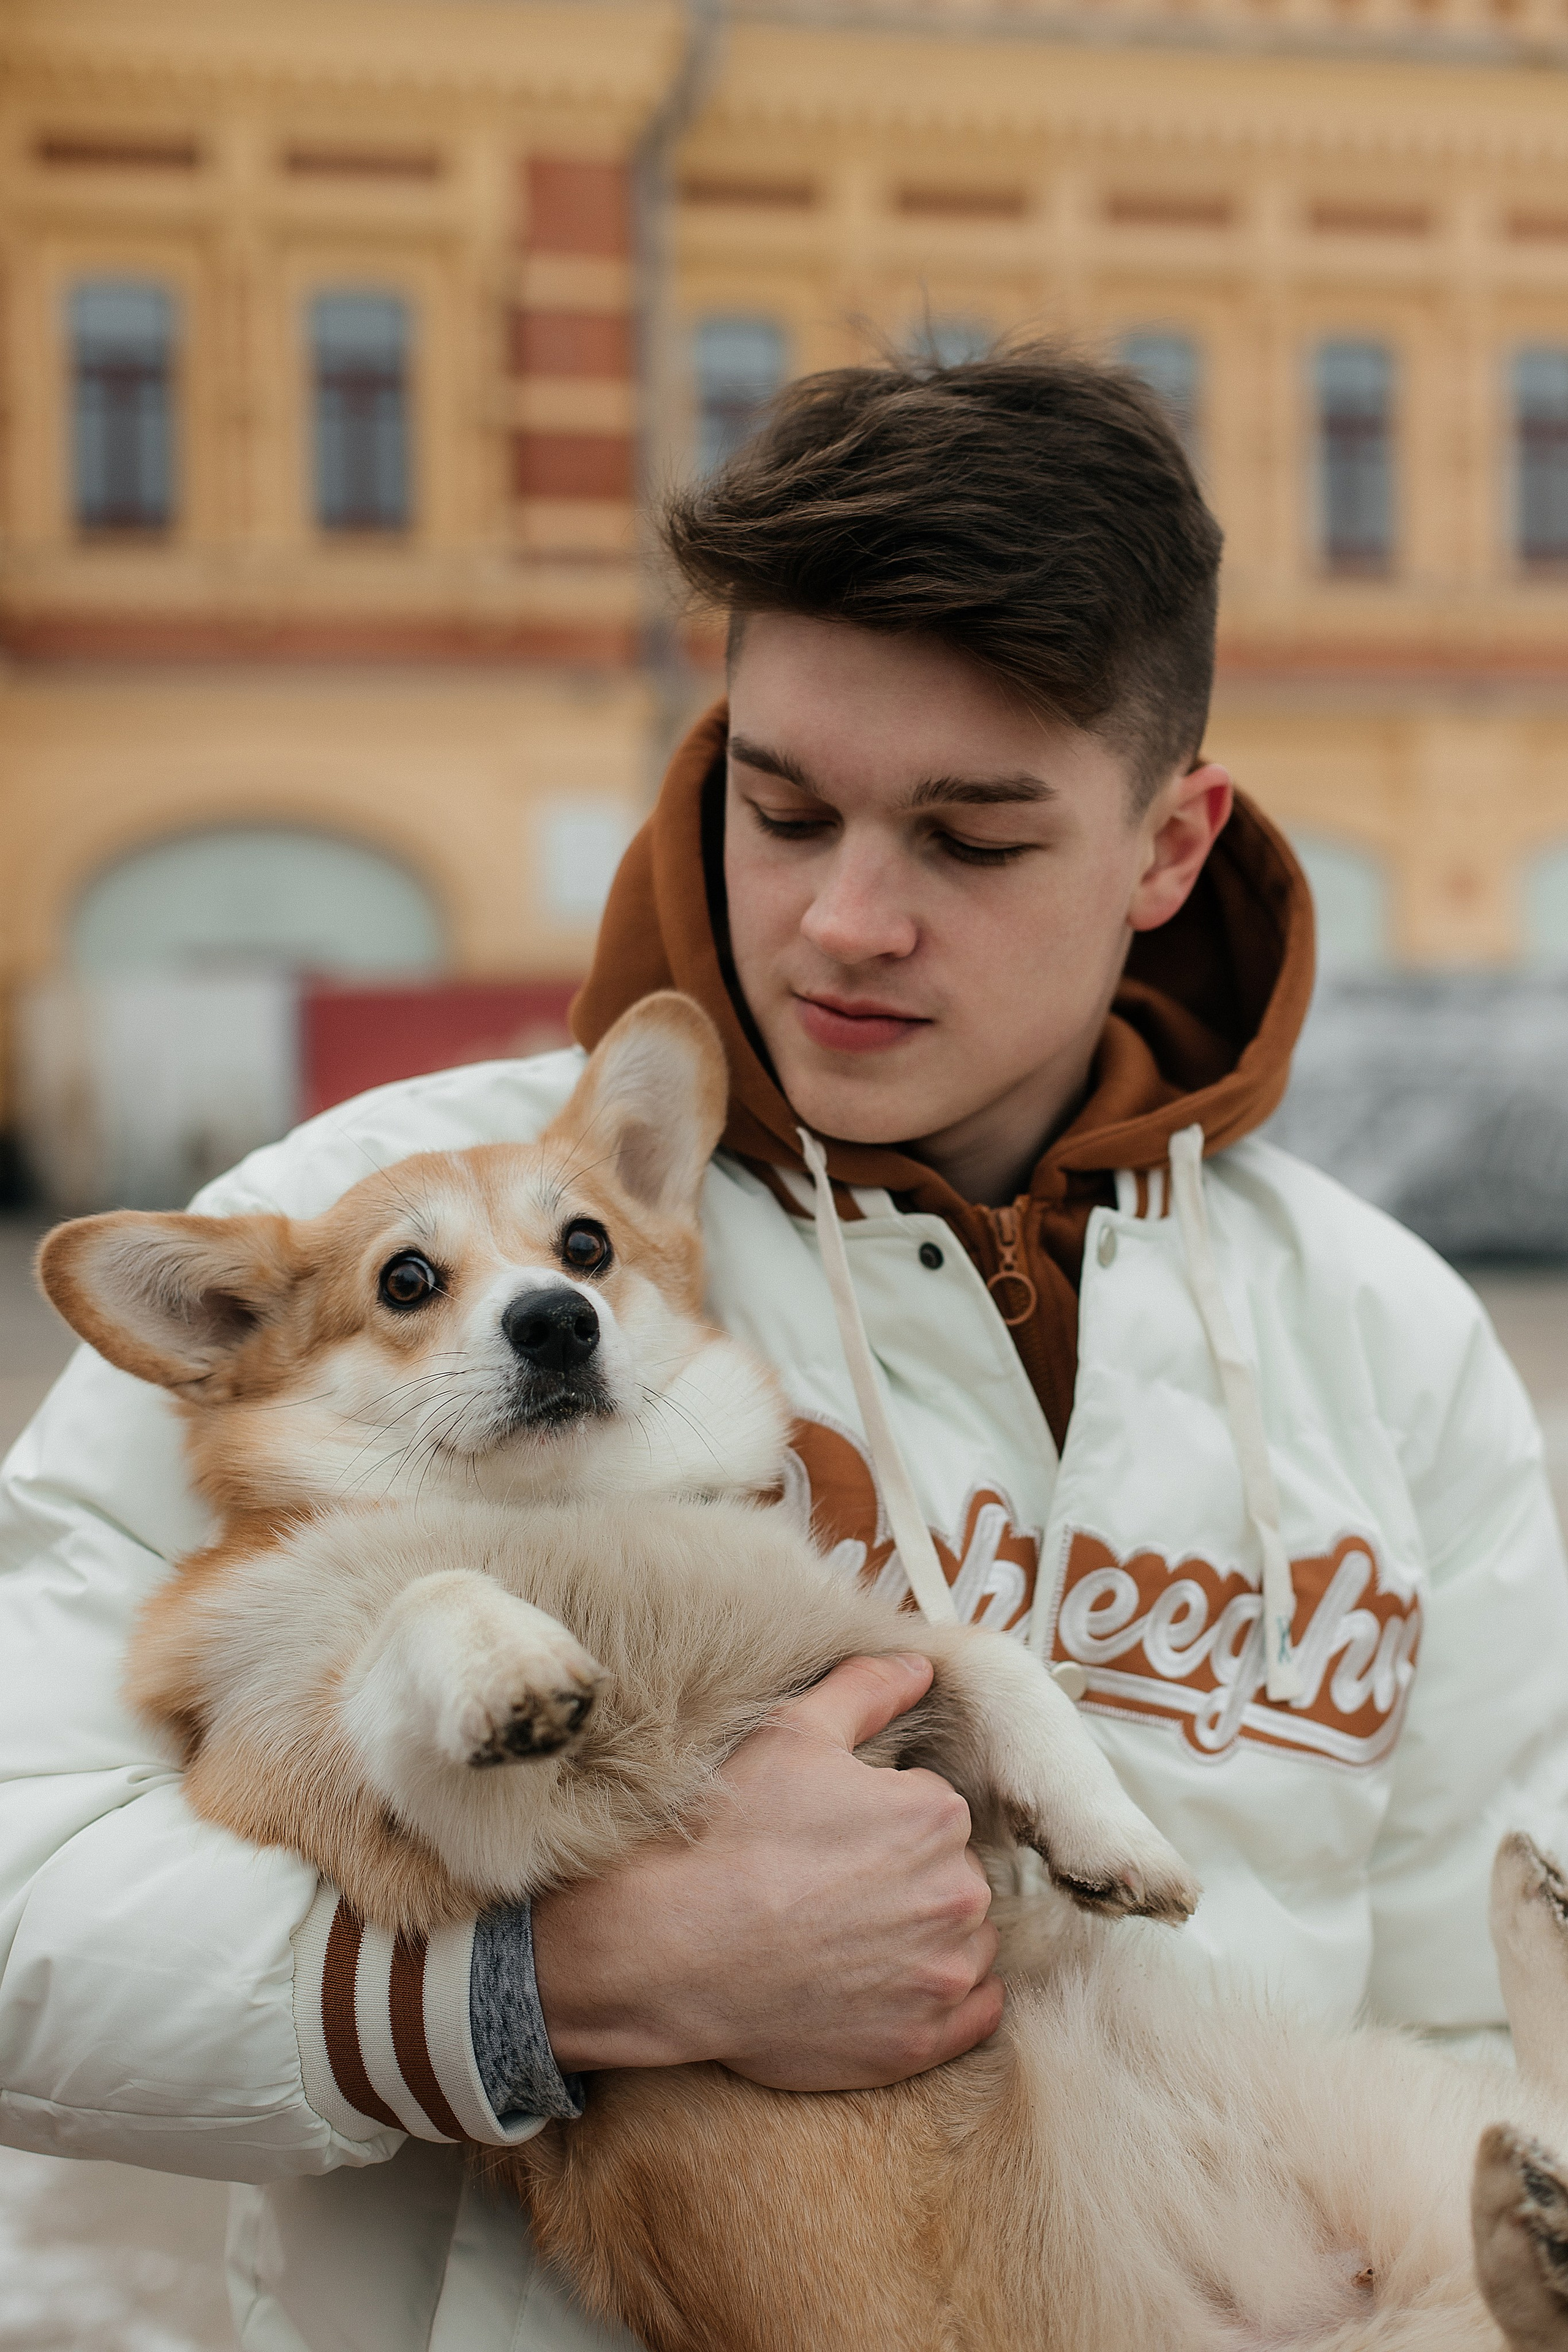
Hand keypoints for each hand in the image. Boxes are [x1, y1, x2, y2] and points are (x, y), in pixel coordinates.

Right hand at [531, 1652, 1001, 2090]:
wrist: (672, 1947)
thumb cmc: (729, 1836)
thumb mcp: (791, 1734)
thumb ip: (866, 1689)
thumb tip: (920, 1665)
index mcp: (935, 1816)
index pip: (936, 1813)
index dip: (885, 1822)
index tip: (838, 1838)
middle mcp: (957, 1895)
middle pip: (954, 1878)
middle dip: (910, 1879)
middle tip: (837, 1888)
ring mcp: (941, 1975)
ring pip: (967, 1944)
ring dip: (930, 1939)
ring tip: (853, 1937)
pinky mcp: (920, 2042)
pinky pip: (974, 2015)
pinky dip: (946, 1999)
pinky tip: (892, 1985)